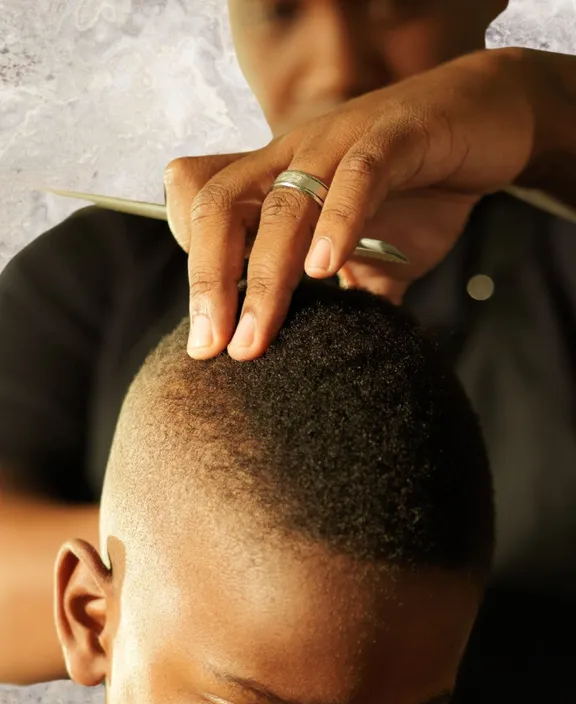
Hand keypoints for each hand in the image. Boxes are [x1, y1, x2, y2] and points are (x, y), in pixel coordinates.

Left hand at [164, 46, 535, 360]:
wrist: (490, 118)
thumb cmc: (421, 187)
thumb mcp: (372, 255)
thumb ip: (348, 302)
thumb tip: (338, 365)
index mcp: (279, 178)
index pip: (202, 210)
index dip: (196, 267)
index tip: (208, 334)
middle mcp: (294, 154)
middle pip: (220, 208)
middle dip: (208, 281)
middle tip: (211, 347)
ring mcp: (340, 141)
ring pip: (283, 205)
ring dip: (265, 277)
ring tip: (256, 335)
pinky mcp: (395, 136)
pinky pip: (357, 176)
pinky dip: (338, 221)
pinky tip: (326, 269)